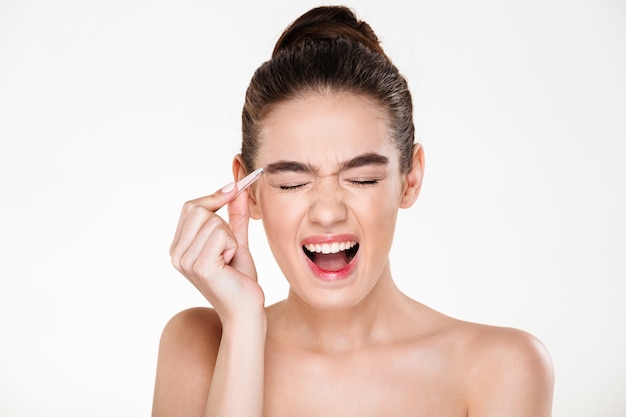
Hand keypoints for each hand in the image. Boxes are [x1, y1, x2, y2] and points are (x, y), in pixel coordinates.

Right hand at [169, 183, 263, 323]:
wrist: (246, 310)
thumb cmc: (240, 279)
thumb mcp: (236, 241)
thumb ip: (234, 215)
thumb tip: (238, 186)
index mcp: (179, 247)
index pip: (191, 207)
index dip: (215, 196)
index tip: (238, 188)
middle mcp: (176, 254)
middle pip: (199, 210)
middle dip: (223, 222)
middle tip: (230, 247)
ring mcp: (185, 260)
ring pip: (213, 222)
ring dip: (230, 238)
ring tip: (229, 260)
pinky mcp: (200, 266)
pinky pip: (221, 234)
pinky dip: (233, 246)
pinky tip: (230, 265)